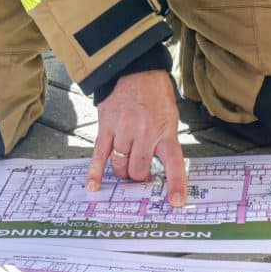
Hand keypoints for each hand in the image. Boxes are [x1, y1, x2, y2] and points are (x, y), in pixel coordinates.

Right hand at [86, 68, 187, 206]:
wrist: (135, 69)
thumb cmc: (155, 95)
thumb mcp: (170, 117)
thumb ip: (164, 142)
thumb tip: (156, 169)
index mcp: (166, 131)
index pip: (174, 164)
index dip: (176, 185)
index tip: (176, 202)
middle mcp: (145, 133)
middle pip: (139, 171)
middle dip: (139, 176)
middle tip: (140, 171)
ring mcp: (124, 130)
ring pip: (120, 166)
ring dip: (122, 171)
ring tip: (125, 165)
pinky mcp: (106, 126)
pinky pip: (99, 155)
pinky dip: (95, 172)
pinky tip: (94, 186)